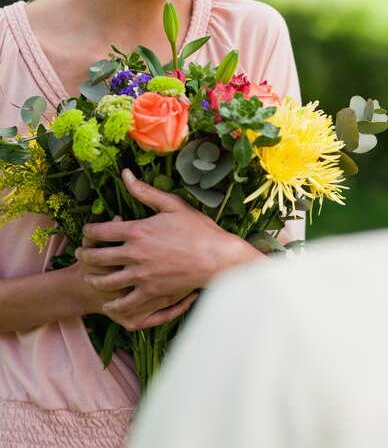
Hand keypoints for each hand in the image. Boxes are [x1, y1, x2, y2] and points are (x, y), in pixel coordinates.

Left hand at [76, 169, 260, 321]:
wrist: (217, 257)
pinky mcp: (151, 292)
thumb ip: (144, 191)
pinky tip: (108, 303)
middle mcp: (134, 254)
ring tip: (88, 277)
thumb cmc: (198, 229)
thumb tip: (125, 174)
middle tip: (79, 255)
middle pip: (98, 257)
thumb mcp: (172, 204)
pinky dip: (113, 304)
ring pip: (106, 281)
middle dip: (84, 255)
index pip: (100, 232)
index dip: (89, 231)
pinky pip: (125, 302)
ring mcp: (141, 275)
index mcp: (137, 230)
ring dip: (93, 279)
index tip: (87, 231)